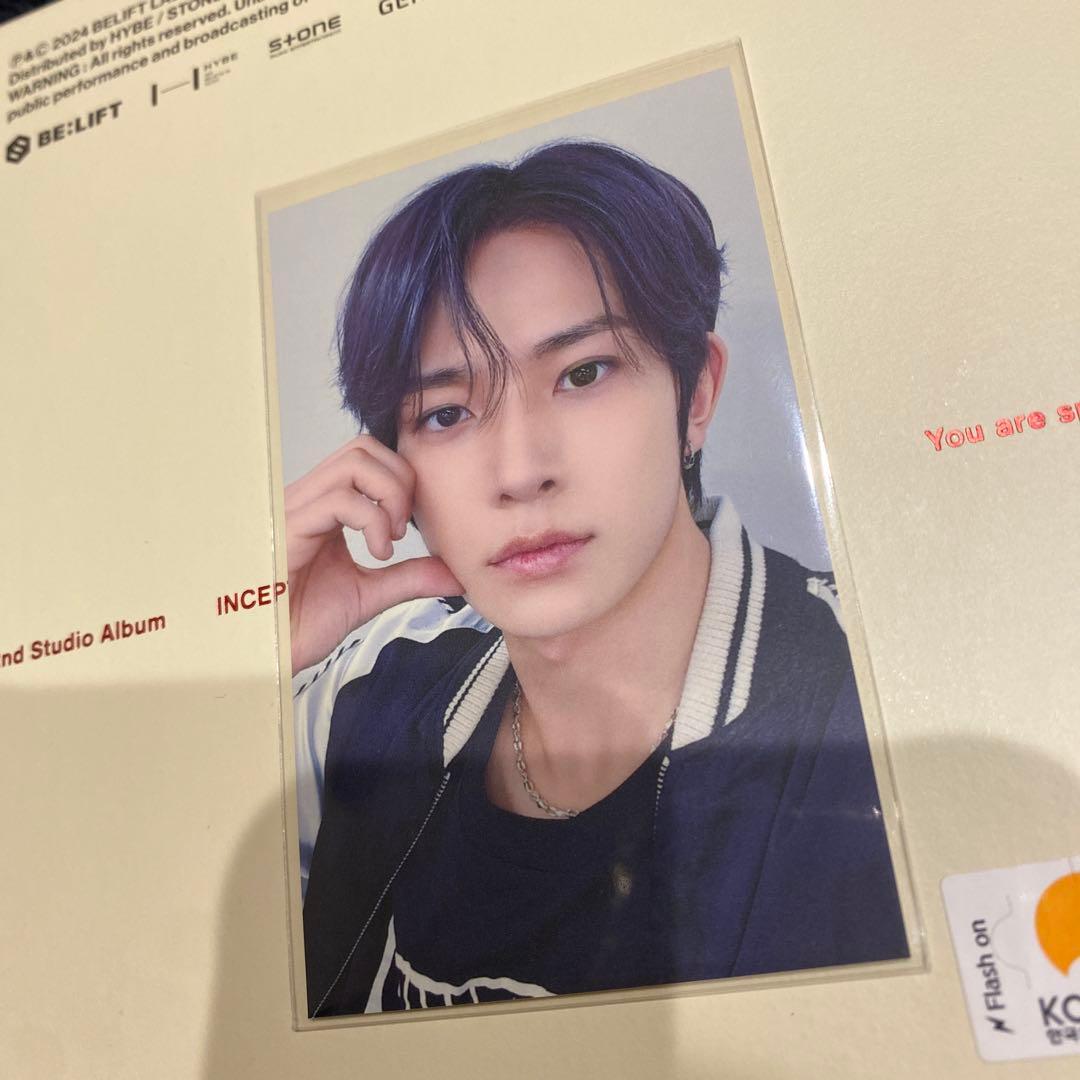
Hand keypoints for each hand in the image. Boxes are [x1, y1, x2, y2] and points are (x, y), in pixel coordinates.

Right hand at [284, 435, 463, 673]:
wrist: (265, 653)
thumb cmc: (299, 622)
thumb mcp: (370, 593)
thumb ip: (410, 578)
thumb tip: (455, 573)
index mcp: (325, 507)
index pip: (369, 458)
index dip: (402, 480)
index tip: (409, 527)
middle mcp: (309, 499)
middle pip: (365, 447)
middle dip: (402, 479)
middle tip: (404, 528)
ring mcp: (297, 508)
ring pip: (356, 460)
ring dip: (391, 495)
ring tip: (391, 539)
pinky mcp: (290, 526)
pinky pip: (341, 498)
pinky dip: (374, 521)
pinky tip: (377, 553)